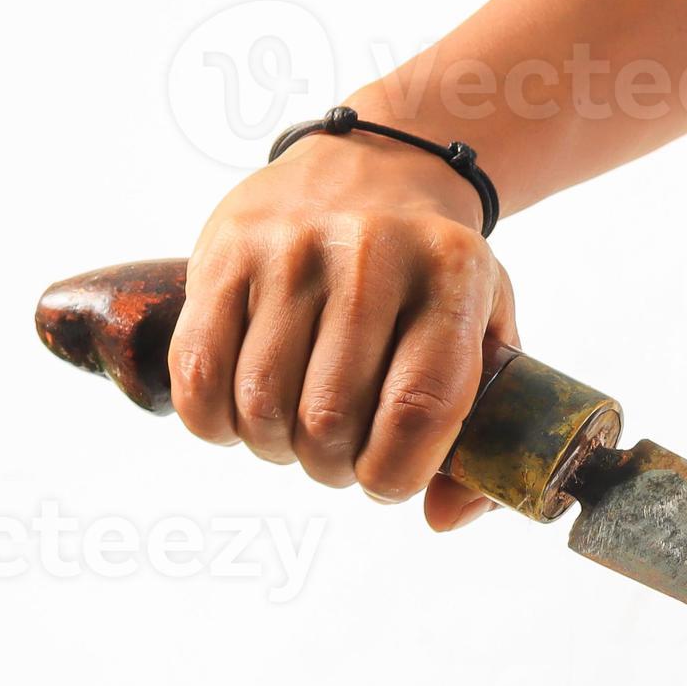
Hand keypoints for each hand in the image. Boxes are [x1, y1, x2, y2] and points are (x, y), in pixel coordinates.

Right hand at [172, 129, 516, 528]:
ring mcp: (291, 250)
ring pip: (259, 402)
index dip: (395, 474)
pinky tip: (240, 419)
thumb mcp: (487, 331)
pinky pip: (198, 369)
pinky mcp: (224, 251)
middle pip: (329, 417)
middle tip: (339, 459)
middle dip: (330, 468)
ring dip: (273, 449)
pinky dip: (213, 421)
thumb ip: (483, 432)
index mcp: (454, 278)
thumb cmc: (436, 277)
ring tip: (295, 437)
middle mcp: (372, 257)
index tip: (385, 484)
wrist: (375, 167)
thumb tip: (442, 518)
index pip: (419, 407)